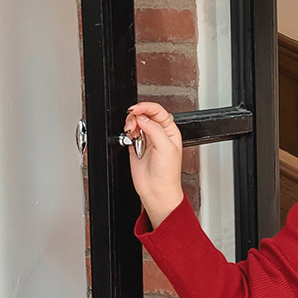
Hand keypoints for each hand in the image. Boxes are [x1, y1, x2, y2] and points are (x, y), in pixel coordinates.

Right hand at [124, 101, 183, 227]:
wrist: (156, 190)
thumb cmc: (167, 174)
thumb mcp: (166, 148)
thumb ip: (155, 130)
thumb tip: (143, 118)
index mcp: (170, 132)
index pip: (158, 111)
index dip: (147, 107)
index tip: (137, 110)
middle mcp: (159, 134)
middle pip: (145, 114)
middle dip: (137, 114)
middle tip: (132, 122)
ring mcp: (147, 139)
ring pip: (136, 121)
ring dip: (131, 123)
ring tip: (131, 132)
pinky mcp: (136, 146)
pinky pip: (129, 132)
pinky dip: (127, 131)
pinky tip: (130, 137)